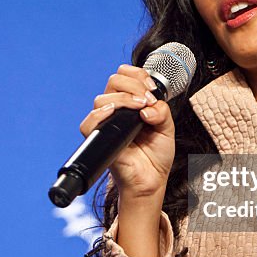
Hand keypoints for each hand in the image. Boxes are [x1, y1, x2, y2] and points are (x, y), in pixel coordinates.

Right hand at [79, 64, 175, 204]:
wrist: (151, 181)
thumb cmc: (156, 157)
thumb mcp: (167, 128)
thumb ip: (162, 112)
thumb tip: (148, 107)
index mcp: (131, 104)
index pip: (125, 75)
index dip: (137, 75)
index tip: (151, 89)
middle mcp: (117, 111)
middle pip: (113, 81)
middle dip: (133, 84)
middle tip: (147, 100)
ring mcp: (107, 124)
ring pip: (102, 98)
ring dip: (124, 98)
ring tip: (141, 110)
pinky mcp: (100, 139)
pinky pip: (88, 123)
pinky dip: (99, 115)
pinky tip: (115, 114)